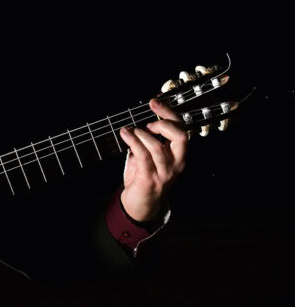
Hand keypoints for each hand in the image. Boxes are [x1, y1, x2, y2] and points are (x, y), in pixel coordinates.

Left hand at [119, 98, 187, 221]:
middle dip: (163, 121)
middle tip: (148, 121)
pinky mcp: (150, 179)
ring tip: (130, 131)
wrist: (141, 204)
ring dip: (141, 134)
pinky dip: (133, 141)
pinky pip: (143, 156)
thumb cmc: (146, 177)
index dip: (169, 113)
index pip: (182, 128)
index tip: (154, 102)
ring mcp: (165, 172)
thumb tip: (141, 122)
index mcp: (179, 154)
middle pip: (180, 136)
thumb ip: (150, 140)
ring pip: (157, 146)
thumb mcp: (151, 155)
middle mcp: (177, 163)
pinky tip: (125, 134)